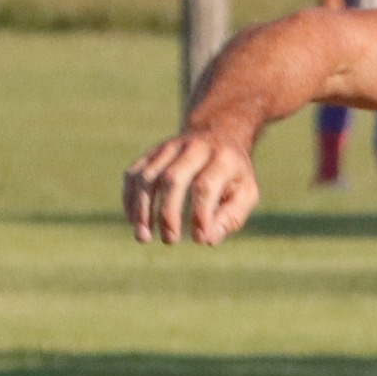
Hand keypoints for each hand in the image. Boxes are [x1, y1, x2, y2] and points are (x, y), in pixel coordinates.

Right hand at [123, 130, 259, 244]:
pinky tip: (134, 221)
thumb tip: (207, 239)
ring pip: (148, 176)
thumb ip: (231, 217)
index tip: (200, 239)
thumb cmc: (234, 176)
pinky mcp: (152, 152)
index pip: (205, 186)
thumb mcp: (246, 194)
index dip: (201, 214)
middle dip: (168, 212)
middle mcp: (194, 148)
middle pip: (173, 179)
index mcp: (222, 159)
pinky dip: (130, 198)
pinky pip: (134, 174)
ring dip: (142, 208)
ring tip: (143, 237)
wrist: (218, 136)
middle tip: (170, 240)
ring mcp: (169, 147)